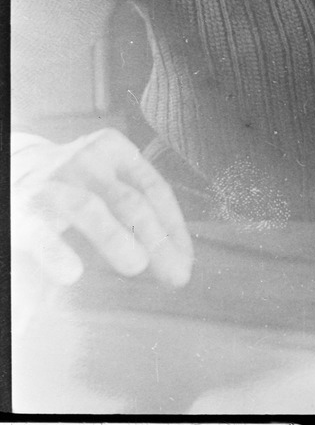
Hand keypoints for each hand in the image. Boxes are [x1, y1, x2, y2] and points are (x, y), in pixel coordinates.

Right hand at [11, 128, 193, 287]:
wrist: (10, 166)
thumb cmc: (74, 181)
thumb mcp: (108, 178)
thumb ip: (138, 205)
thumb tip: (178, 257)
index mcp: (115, 150)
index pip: (154, 189)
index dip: (174, 227)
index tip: (185, 261)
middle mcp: (87, 160)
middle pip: (130, 202)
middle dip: (157, 241)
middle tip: (174, 275)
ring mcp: (54, 183)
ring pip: (90, 208)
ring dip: (116, 239)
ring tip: (136, 266)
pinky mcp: (24, 211)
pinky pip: (41, 233)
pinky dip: (56, 253)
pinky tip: (71, 273)